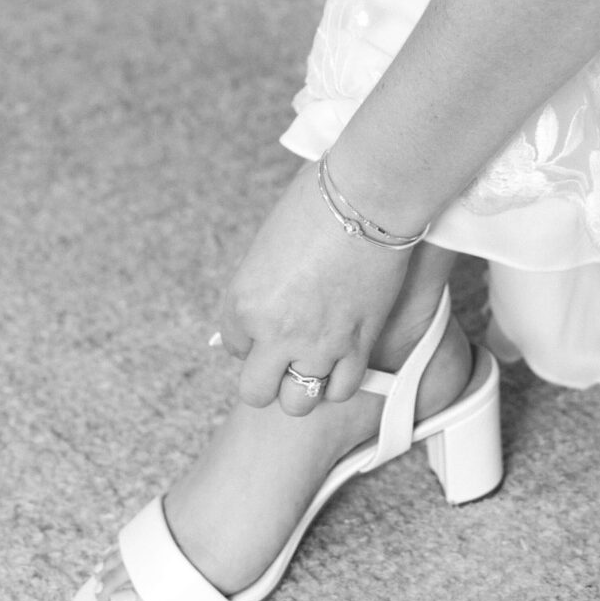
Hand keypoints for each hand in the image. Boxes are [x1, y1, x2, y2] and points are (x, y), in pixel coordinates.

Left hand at [212, 157, 410, 412]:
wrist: (367, 198)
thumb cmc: (317, 201)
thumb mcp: (270, 243)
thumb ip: (263, 281)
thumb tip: (270, 296)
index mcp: (243, 301)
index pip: (232, 345)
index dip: (250, 337)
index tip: (267, 326)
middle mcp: (273, 332)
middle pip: (256, 391)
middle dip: (266, 378)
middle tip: (282, 358)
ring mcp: (316, 345)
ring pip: (298, 402)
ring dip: (302, 387)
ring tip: (313, 365)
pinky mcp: (357, 346)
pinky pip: (342, 390)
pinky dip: (340, 381)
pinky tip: (343, 361)